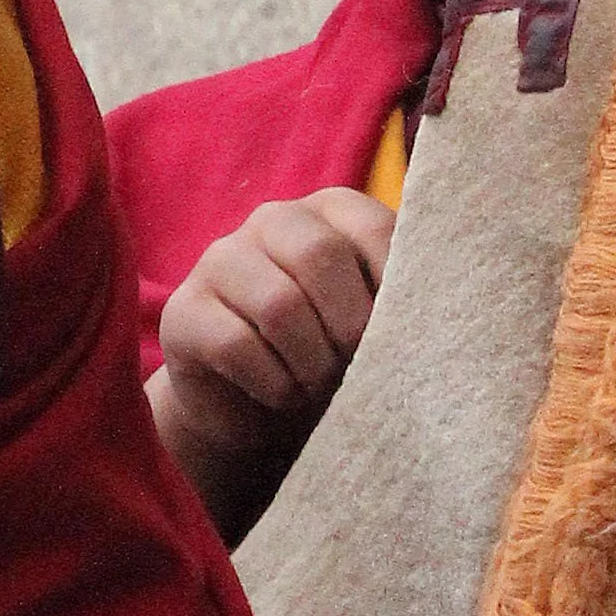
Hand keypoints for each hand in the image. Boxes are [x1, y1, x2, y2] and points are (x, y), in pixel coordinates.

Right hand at [149, 188, 391, 530]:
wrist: (259, 405)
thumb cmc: (333, 353)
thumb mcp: (373, 323)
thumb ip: (401, 303)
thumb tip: (432, 322)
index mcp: (331, 210)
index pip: (375, 229)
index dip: (395, 290)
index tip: (403, 338)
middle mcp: (273, 220)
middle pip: (320, 256)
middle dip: (349, 326)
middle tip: (355, 367)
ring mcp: (221, 260)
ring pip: (279, 303)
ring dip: (312, 363)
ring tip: (319, 386)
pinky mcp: (184, 312)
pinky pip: (237, 345)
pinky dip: (274, 384)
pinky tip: (282, 395)